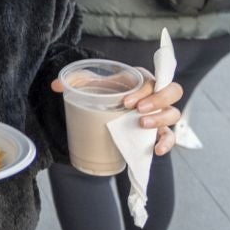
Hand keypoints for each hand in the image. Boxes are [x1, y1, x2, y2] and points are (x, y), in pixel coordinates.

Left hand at [50, 76, 185, 154]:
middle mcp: (155, 95)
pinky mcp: (160, 131)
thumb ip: (76, 81)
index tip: (126, 101)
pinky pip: (170, 136)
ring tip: (142, 125)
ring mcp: (160, 113)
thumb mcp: (91, 84)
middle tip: (137, 111)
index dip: (143, 90)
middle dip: (157, 101)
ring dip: (160, 120)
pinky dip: (167, 142)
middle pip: (172, 92)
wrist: (109, 107)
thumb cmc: (105, 91)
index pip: (152, 80)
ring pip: (173, 113)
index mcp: (142, 79)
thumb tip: (56, 86)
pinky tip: (156, 150)